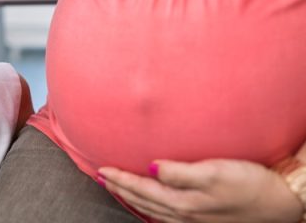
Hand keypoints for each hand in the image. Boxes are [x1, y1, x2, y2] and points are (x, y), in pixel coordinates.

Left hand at [98, 159, 303, 222]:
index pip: (141, 189)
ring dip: (131, 198)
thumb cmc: (250, 184)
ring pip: (151, 210)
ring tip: (117, 188)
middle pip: (142, 201)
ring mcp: (193, 220)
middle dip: (119, 189)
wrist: (281, 205)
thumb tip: (151, 166)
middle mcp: (184, 214)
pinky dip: (150, 207)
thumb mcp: (215, 173)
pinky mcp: (203, 219)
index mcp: (182, 202)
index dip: (120, 178)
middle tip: (101, 178)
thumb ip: (180, 172)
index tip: (102, 169)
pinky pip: (165, 215)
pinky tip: (150, 204)